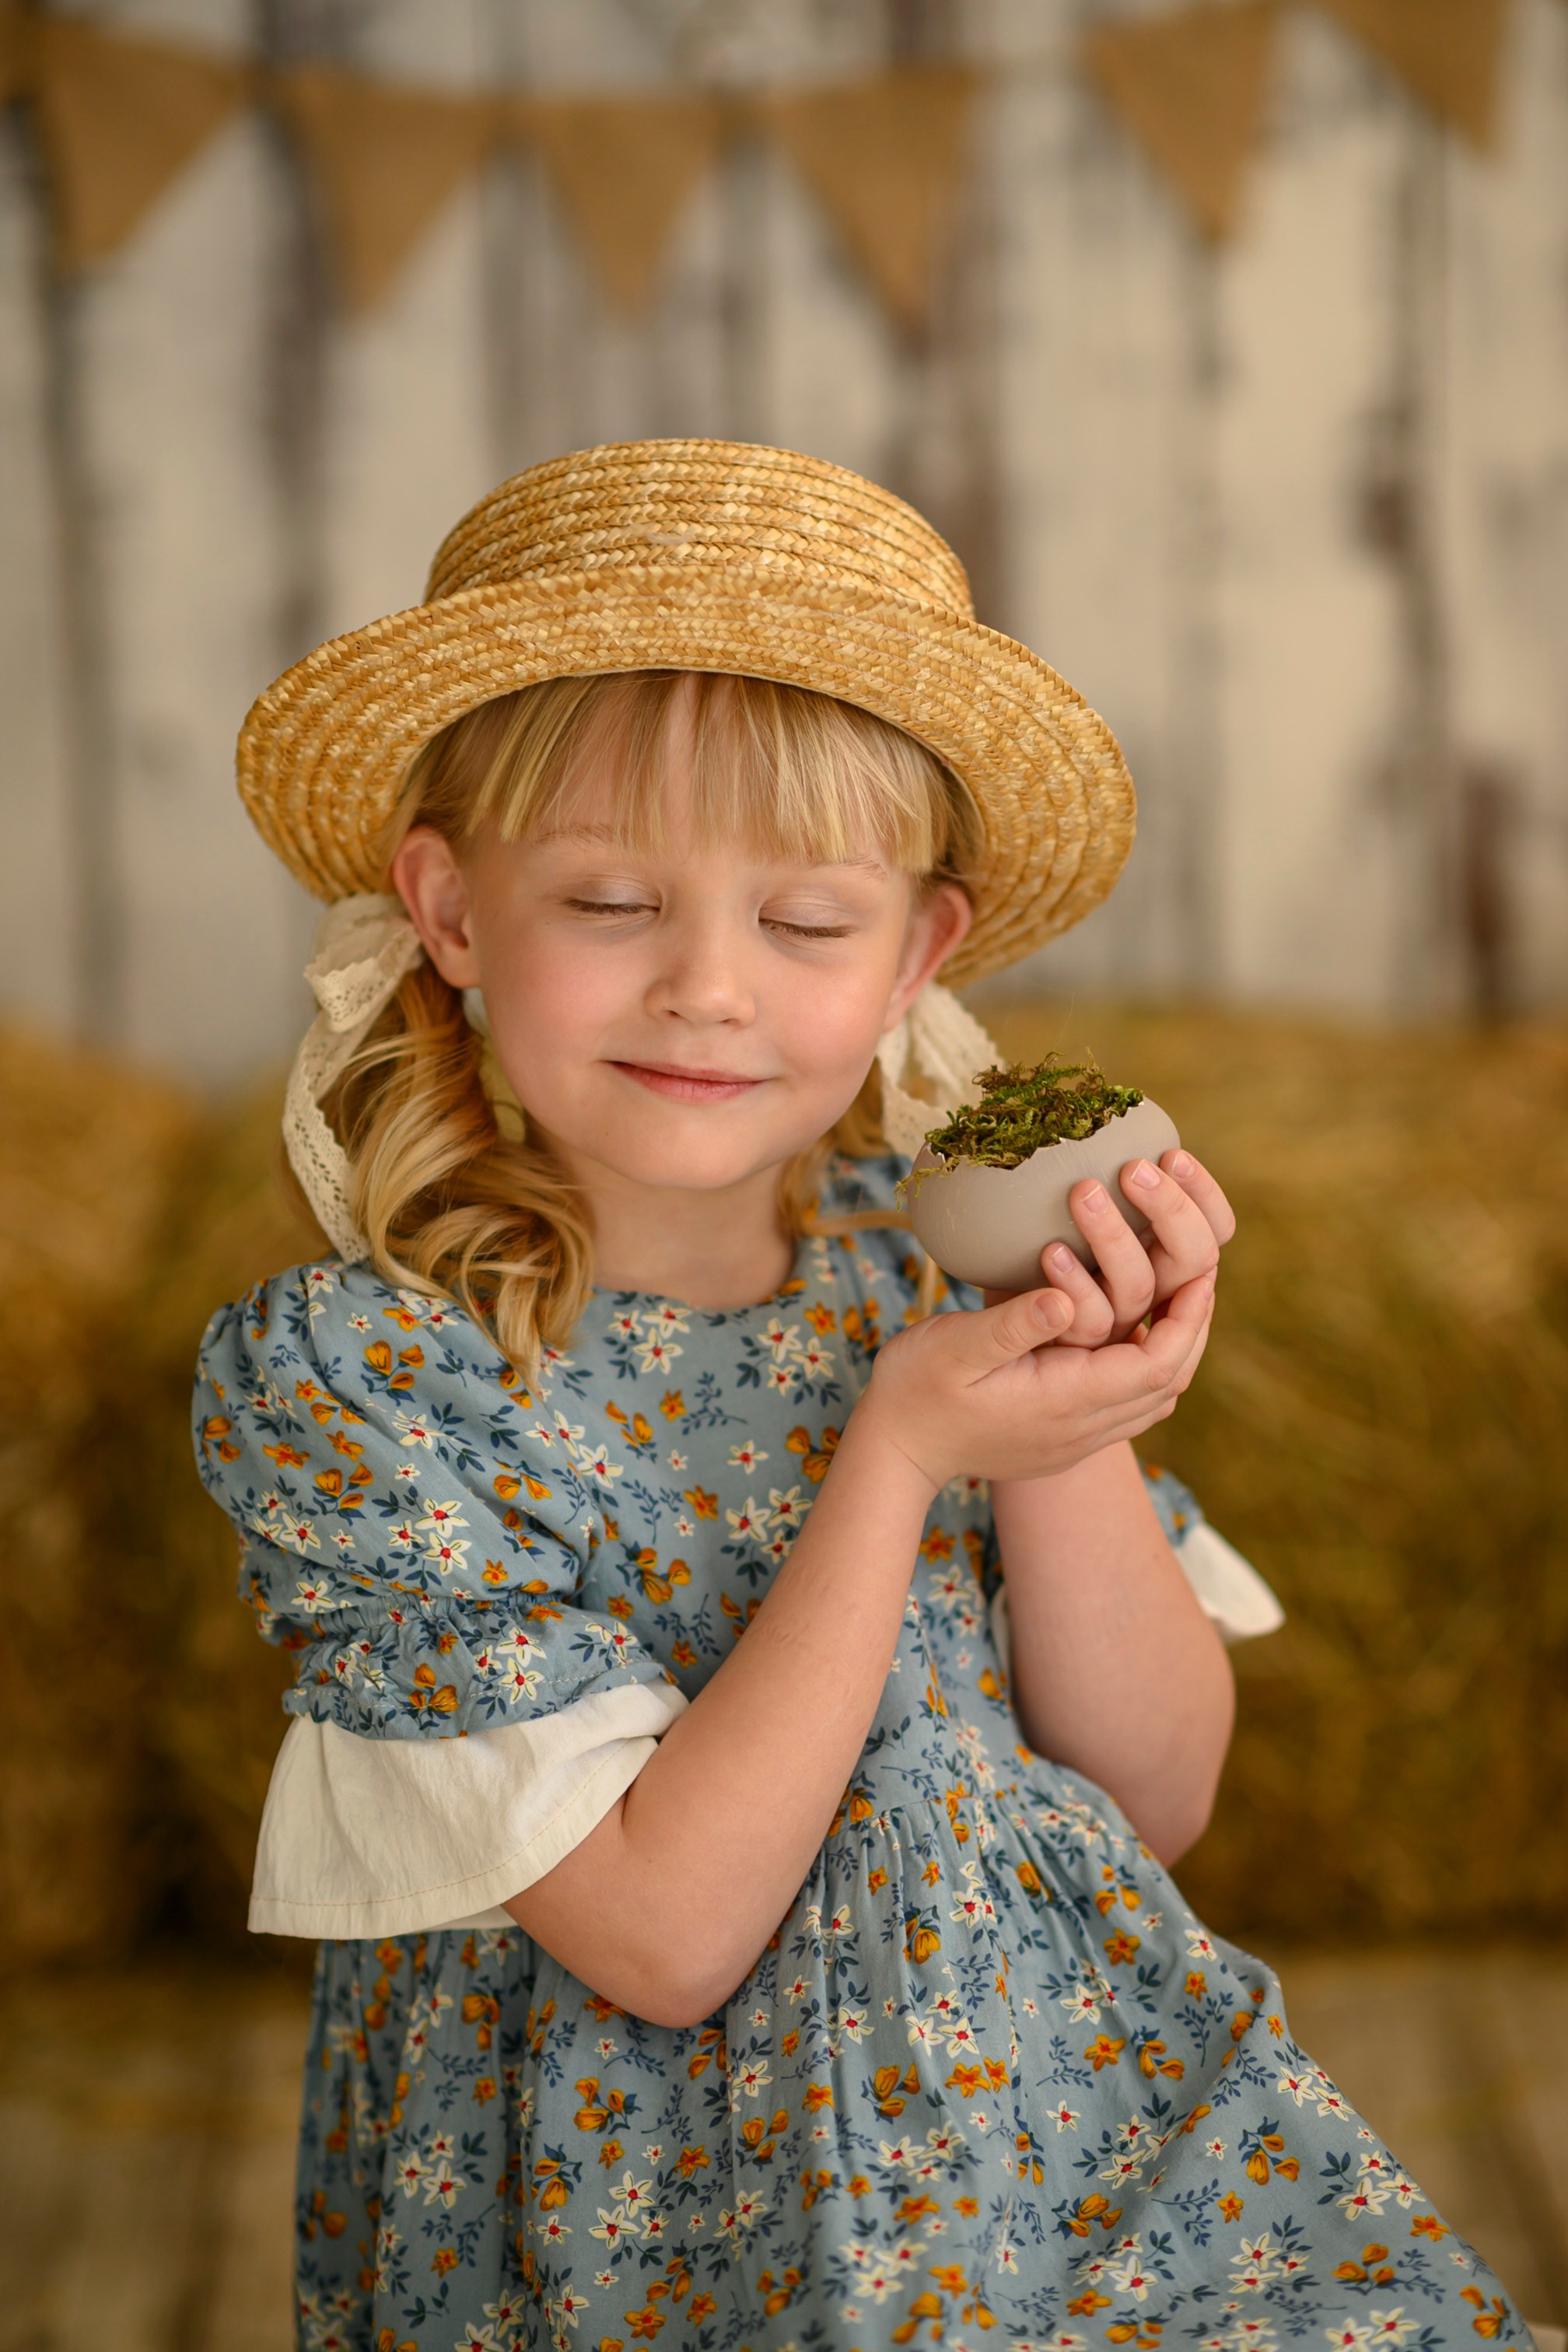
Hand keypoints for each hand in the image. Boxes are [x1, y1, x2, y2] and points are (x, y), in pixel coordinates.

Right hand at [862, 1262, 1215, 1492]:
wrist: (895, 1452)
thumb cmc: (915, 1389)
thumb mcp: (953, 1346)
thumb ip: (1012, 1324)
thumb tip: (1065, 1298)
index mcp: (1064, 1400)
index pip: (1156, 1364)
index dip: (1187, 1318)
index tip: (1200, 1270)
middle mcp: (1082, 1428)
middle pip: (1169, 1384)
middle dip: (1193, 1329)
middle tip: (1202, 1275)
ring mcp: (1075, 1441)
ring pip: (1154, 1400)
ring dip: (1175, 1350)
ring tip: (1180, 1299)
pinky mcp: (1064, 1441)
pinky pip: (1128, 1408)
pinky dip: (1146, 1369)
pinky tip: (1135, 1334)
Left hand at [984, 1148, 1234, 1347]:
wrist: (991, 1309)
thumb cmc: (1039, 1245)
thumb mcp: (1079, 1210)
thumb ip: (1109, 1184)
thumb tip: (1111, 1118)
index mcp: (1168, 1251)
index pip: (1216, 1228)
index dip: (1203, 1194)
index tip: (1170, 1153)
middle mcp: (1156, 1287)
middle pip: (1194, 1256)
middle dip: (1170, 1210)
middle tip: (1132, 1169)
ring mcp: (1120, 1320)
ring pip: (1138, 1285)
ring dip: (1114, 1236)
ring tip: (1082, 1192)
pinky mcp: (1080, 1347)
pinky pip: (1090, 1320)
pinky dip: (1074, 1283)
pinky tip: (1050, 1250)